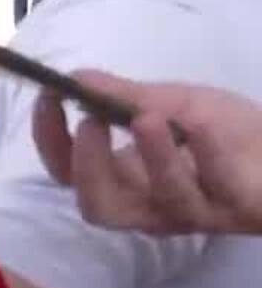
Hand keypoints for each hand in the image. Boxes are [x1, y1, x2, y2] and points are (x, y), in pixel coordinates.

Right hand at [32, 71, 261, 234]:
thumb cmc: (225, 132)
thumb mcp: (170, 104)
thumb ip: (123, 96)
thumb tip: (73, 76)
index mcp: (126, 180)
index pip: (68, 173)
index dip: (50, 140)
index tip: (50, 96)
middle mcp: (152, 205)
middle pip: (100, 207)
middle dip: (88, 167)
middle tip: (89, 122)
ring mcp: (196, 211)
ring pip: (162, 202)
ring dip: (151, 158)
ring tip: (147, 117)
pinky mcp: (237, 207)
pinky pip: (218, 185)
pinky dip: (207, 153)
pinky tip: (201, 124)